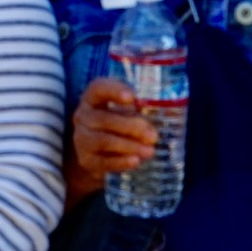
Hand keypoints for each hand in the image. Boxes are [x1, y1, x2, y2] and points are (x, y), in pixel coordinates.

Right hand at [68, 76, 156, 206]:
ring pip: (103, 141)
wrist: (99, 155)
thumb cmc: (119, 126)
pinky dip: (120, 162)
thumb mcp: (127, 113)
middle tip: (153, 135)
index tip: (132, 98)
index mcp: (93, 98)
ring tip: (150, 151)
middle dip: (131, 127)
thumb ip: (143, 110)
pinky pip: (102, 162)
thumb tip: (169, 112)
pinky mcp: (86, 160)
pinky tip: (135, 161)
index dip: (114, 91)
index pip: (98, 88)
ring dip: (129, 146)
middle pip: (104, 118)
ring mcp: (81, 139)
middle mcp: (83, 116)